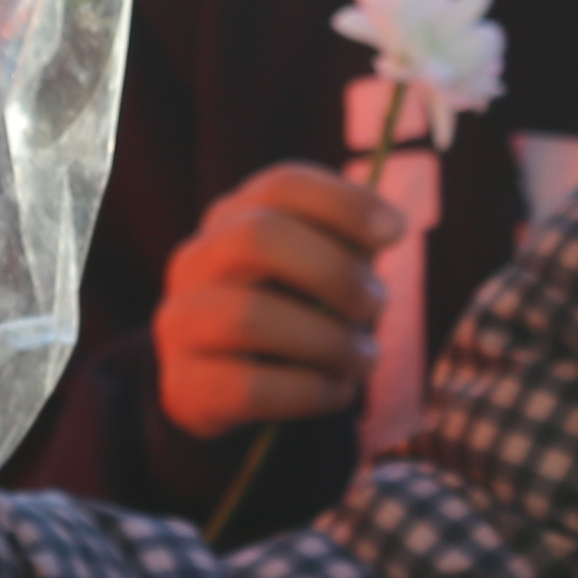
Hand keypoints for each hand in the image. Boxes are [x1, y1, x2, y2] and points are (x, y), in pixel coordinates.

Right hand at [154, 163, 406, 440]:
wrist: (219, 388)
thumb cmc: (288, 316)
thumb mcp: (315, 274)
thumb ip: (347, 250)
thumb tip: (386, 231)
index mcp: (233, 218)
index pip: (282, 186)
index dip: (344, 203)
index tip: (396, 233)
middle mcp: (197, 260)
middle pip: (256, 237)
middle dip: (333, 270)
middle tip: (376, 306)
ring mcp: (181, 321)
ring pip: (249, 317)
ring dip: (328, 341)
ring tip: (364, 360)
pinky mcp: (186, 385)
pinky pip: (250, 386)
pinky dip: (308, 390)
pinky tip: (335, 392)